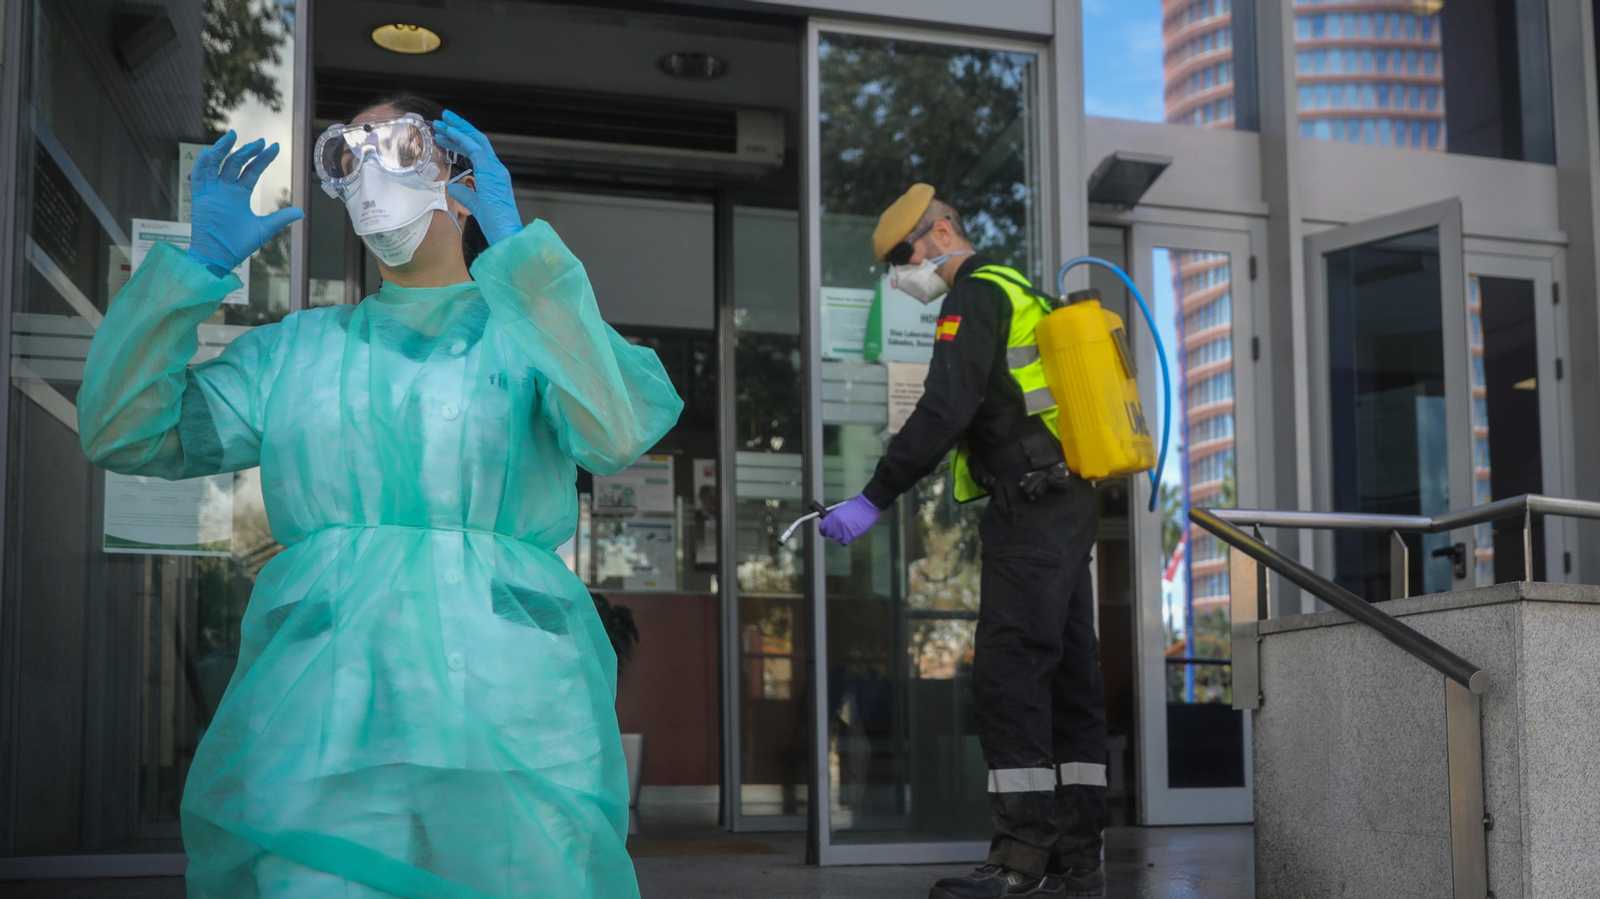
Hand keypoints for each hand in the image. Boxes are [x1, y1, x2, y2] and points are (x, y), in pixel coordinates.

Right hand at [187, 131, 303, 277]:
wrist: (219, 257)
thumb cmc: (238, 244)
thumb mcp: (264, 229)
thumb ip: (280, 218)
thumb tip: (301, 212)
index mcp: (240, 194)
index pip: (252, 171)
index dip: (263, 159)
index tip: (275, 147)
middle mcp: (226, 190)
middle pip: (235, 164)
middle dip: (247, 151)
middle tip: (260, 142)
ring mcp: (212, 192)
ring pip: (216, 165)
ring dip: (223, 150)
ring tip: (233, 136)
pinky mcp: (199, 198)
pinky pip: (198, 178)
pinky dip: (202, 165)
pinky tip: (210, 152)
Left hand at [433, 110, 522, 245]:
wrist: (505, 230)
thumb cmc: (494, 222)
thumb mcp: (474, 204)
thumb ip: (465, 194)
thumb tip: (453, 187)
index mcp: (495, 175)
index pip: (478, 152)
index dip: (462, 140)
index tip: (448, 134)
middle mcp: (497, 168)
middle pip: (478, 141)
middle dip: (460, 128)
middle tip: (444, 119)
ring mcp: (495, 168)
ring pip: (476, 140)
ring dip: (458, 129)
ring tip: (442, 122)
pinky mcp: (490, 170)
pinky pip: (474, 149)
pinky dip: (461, 138)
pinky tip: (449, 132)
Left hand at [817, 494, 882, 545]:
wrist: (867, 506)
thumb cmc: (857, 506)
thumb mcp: (842, 509)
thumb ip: (835, 518)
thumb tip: (832, 526)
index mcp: (832, 516)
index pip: (822, 527)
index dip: (824, 531)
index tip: (826, 532)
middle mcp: (835, 523)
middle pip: (830, 534)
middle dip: (834, 533)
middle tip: (841, 530)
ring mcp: (842, 530)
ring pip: (837, 539)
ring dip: (842, 536)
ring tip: (849, 530)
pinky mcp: (850, 536)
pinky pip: (843, 542)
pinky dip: (847, 540)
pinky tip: (851, 534)